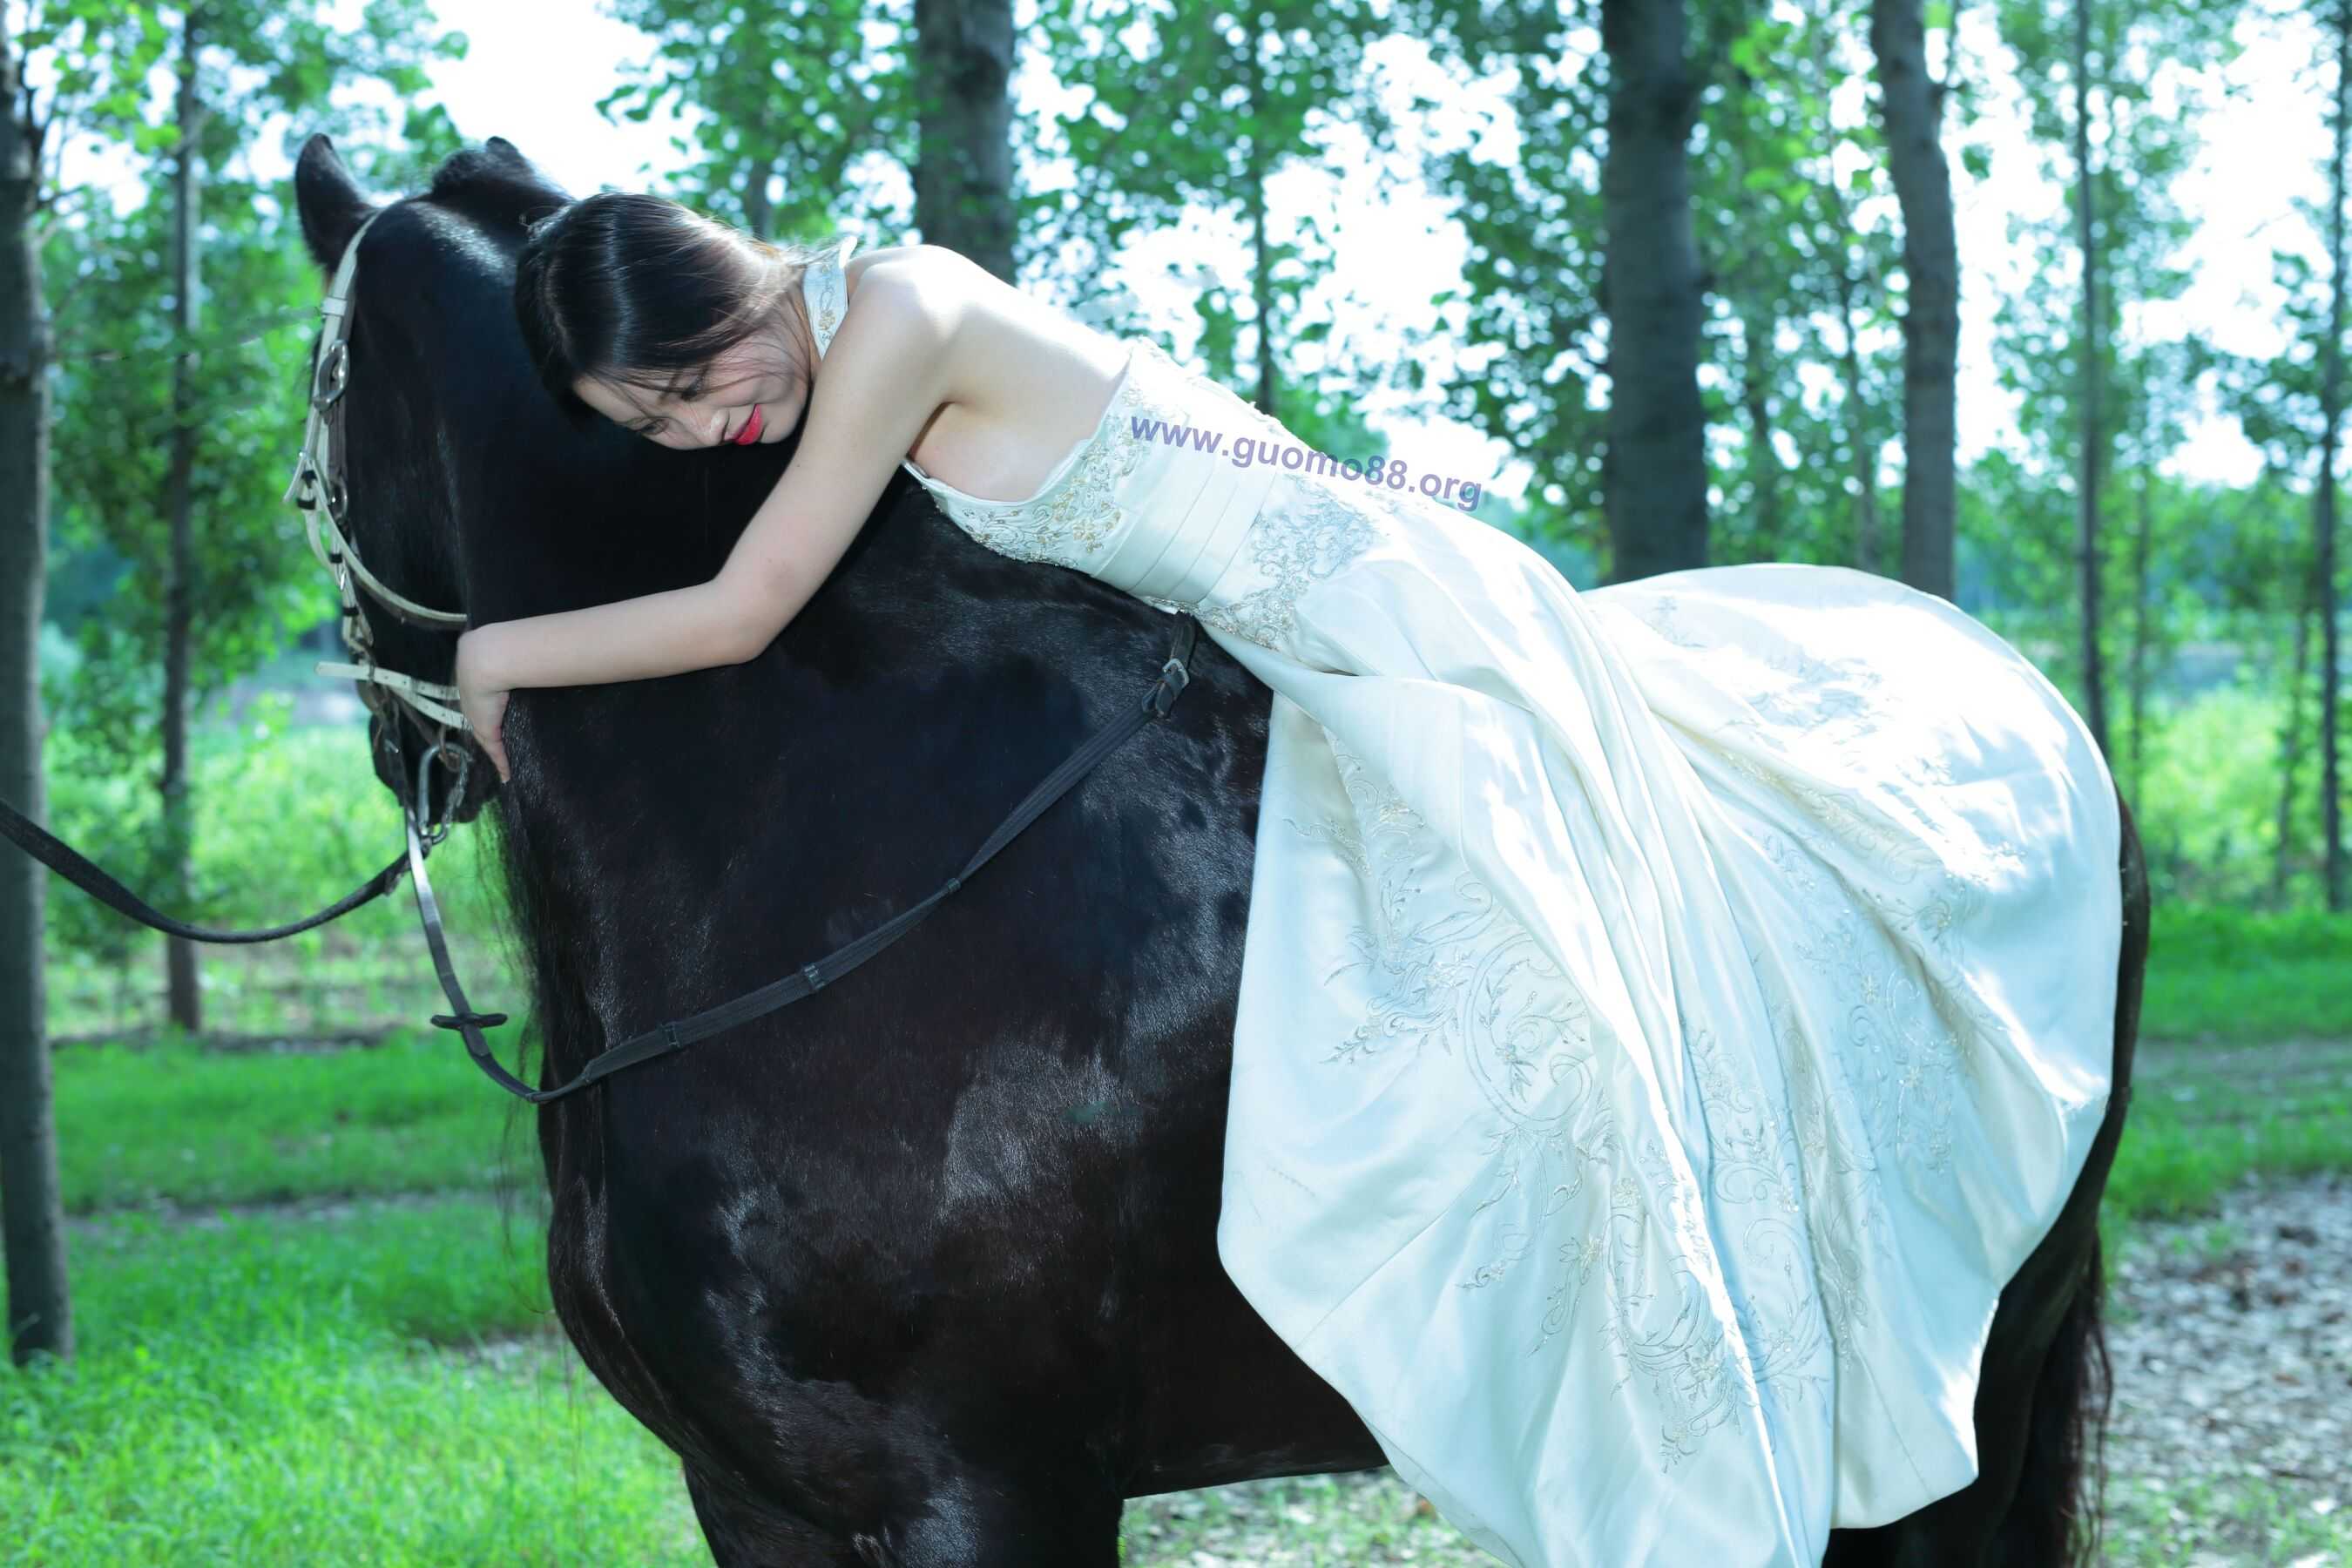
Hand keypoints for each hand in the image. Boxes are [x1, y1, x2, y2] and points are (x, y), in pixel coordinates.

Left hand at [453, 628, 513, 784]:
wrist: (486, 659)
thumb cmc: (501, 651)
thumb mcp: (505, 652)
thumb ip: (516, 654)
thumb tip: (532, 642)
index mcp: (474, 681)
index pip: (480, 701)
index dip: (487, 709)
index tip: (494, 715)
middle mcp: (472, 701)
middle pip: (481, 722)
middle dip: (488, 733)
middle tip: (501, 744)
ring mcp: (478, 715)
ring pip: (487, 738)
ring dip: (496, 750)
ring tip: (505, 763)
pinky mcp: (486, 728)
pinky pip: (494, 750)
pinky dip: (501, 763)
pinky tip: (507, 775)